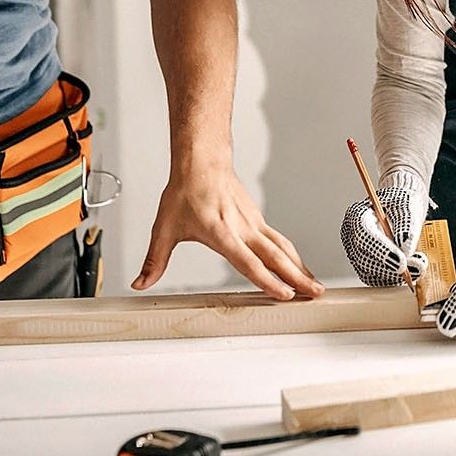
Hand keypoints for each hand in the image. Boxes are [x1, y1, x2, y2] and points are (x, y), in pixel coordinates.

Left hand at [133, 161, 322, 299]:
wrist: (202, 161)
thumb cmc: (185, 192)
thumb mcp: (164, 228)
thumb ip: (154, 261)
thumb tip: (140, 284)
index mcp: (221, 233)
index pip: (248, 262)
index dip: (267, 280)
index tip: (284, 294)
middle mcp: (243, 228)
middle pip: (276, 256)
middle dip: (297, 277)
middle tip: (315, 294)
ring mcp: (254, 223)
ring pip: (283, 248)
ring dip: (301, 267)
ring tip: (315, 286)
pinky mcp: (258, 219)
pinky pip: (279, 240)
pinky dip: (293, 256)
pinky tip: (299, 267)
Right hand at [340, 169, 429, 286]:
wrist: (400, 208)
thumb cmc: (400, 202)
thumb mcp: (407, 205)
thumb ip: (406, 225)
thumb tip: (406, 249)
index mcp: (357, 215)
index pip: (364, 236)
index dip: (382, 251)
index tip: (402, 262)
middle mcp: (352, 236)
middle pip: (365, 258)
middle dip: (391, 267)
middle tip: (416, 267)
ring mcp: (356, 252)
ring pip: (370, 272)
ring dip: (395, 275)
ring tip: (417, 267)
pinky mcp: (365, 265)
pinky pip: (376, 278)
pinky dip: (393, 279)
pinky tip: (410, 272)